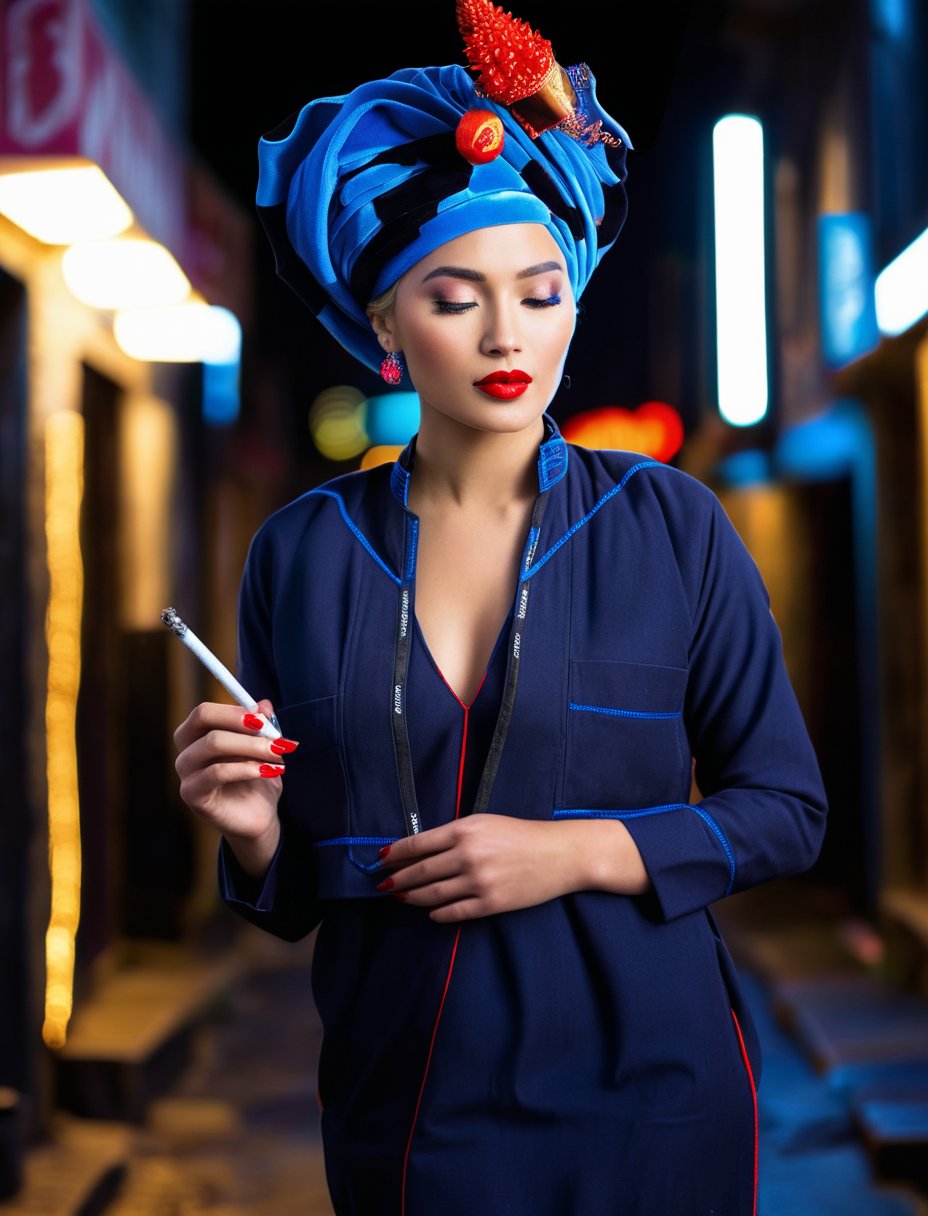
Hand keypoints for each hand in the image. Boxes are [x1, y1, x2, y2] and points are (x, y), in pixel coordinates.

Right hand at [173, 699, 297, 874]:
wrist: (259, 817)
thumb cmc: (258, 777)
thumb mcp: (265, 747)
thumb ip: (263, 726)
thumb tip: (264, 704)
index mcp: (198, 735)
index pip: (205, 710)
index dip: (234, 710)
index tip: (264, 718)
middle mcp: (186, 750)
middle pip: (202, 719)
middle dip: (241, 722)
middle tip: (273, 734)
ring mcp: (186, 773)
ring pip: (213, 742)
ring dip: (252, 746)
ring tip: (278, 756)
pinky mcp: (192, 795)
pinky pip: (217, 772)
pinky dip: (247, 768)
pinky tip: (269, 771)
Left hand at [377, 814, 648, 922]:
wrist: (559, 854)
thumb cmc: (521, 834)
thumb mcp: (485, 823)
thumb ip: (455, 834)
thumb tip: (421, 849)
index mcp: (465, 830)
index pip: (418, 844)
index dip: (395, 853)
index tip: (380, 859)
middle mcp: (468, 855)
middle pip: (420, 871)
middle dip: (397, 879)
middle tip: (382, 885)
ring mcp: (479, 881)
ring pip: (432, 894)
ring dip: (412, 897)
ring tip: (401, 897)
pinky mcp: (491, 904)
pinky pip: (454, 912)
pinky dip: (438, 914)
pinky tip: (430, 912)